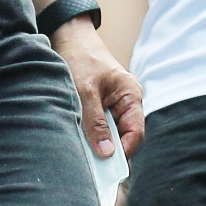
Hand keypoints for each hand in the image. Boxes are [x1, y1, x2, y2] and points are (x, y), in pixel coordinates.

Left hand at [50, 17, 143, 158]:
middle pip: (124, 137)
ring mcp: (114, 106)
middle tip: (93, 166)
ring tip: (83, 154)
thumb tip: (106, 153)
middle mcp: (126, 103)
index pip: (136, 133)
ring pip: (110, 135)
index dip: (124, 151)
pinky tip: (79, 142)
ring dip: (98, 144)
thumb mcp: (85, 91)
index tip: (108, 166)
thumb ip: (95, 122)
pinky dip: (91, 136)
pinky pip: (100, 128)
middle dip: (110, 151)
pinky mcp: (101, 108)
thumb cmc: (81, 58)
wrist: (69, 38)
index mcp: (131, 95)